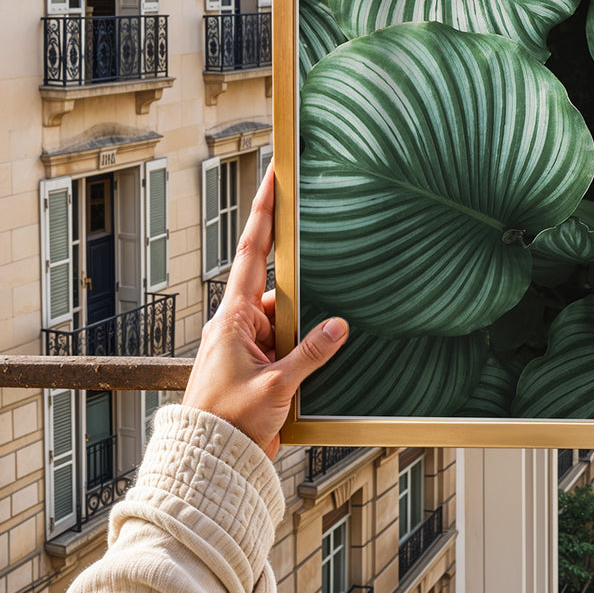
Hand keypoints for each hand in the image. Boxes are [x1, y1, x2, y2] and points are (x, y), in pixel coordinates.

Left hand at [183, 161, 347, 457]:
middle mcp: (237, 323)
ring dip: (306, 327)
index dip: (265, 211)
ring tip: (320, 345)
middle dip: (303, 280)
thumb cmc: (228, 424)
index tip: (275, 176)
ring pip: (286, 317)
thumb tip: (340, 325)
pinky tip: (322, 358)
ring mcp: (246, 344)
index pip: (253, 251)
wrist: (208, 464)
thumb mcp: (276, 386)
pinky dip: (305, 347)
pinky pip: (287, 342)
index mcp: (233, 316)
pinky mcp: (257, 364)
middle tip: (324, 251)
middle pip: (278, 285)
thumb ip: (310, 353)